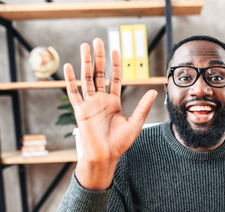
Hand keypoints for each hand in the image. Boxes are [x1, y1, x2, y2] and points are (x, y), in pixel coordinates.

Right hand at [64, 38, 157, 189]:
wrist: (105, 156)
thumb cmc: (120, 143)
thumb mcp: (135, 123)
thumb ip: (143, 106)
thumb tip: (154, 91)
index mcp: (113, 102)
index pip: (114, 78)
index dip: (115, 65)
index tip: (115, 50)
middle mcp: (101, 100)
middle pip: (98, 74)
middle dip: (98, 57)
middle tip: (97, 41)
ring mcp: (90, 104)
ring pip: (86, 79)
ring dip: (85, 63)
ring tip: (84, 46)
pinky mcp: (80, 111)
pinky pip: (74, 93)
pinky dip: (70, 80)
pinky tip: (69, 66)